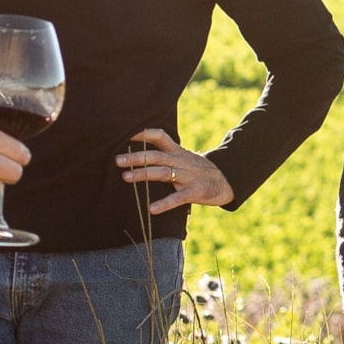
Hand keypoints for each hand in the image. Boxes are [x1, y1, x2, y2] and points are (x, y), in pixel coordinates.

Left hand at [118, 129, 233, 214]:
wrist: (225, 181)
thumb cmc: (197, 171)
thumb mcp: (183, 158)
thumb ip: (165, 155)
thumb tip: (137, 154)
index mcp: (178, 152)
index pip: (160, 137)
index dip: (144, 134)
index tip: (125, 135)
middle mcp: (181, 162)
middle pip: (156, 156)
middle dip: (136, 158)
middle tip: (117, 160)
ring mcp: (188, 176)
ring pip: (163, 173)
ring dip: (143, 174)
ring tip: (125, 177)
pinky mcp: (195, 192)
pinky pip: (177, 198)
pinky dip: (164, 204)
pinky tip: (152, 209)